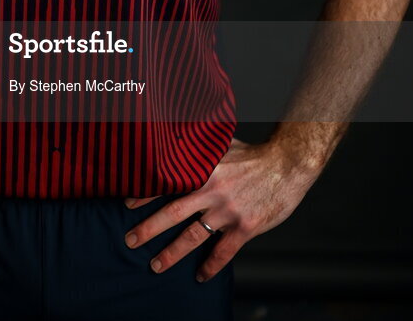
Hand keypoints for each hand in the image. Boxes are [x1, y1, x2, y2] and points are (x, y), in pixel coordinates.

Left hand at [123, 137, 317, 280]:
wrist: (287, 165)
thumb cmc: (252, 153)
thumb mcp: (221, 143)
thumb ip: (198, 146)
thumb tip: (174, 135)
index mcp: (202, 168)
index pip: (166, 183)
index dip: (144, 195)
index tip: (125, 205)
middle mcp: (212, 190)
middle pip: (172, 213)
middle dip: (148, 229)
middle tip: (129, 240)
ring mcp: (228, 210)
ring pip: (193, 237)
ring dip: (171, 253)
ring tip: (156, 265)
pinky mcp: (246, 227)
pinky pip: (224, 252)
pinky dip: (211, 267)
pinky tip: (200, 276)